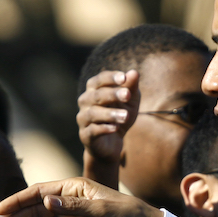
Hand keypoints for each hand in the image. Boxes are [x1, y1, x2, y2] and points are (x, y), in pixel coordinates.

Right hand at [77, 70, 139, 187]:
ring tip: (125, 116)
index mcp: (94, 90)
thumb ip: (131, 87)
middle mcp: (85, 102)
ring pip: (93, 113)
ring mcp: (83, 119)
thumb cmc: (120, 117)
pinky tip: (115, 128)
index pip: (99, 80)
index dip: (110, 78)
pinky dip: (104, 128)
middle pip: (96, 95)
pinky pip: (93, 130)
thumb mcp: (130, 102)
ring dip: (110, 113)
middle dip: (112, 94)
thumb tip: (134, 72)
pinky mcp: (85, 135)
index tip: (124, 78)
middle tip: (127, 95)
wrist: (112, 144)